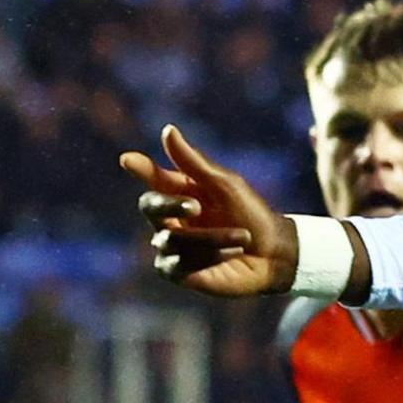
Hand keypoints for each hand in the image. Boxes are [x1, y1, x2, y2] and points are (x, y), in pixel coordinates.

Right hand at [120, 124, 297, 297]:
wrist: (274, 254)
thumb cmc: (251, 214)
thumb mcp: (225, 185)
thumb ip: (193, 163)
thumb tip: (167, 130)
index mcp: (181, 192)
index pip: (154, 178)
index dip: (140, 168)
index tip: (128, 160)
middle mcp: (171, 219)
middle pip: (150, 206)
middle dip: (172, 205)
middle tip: (198, 205)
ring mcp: (172, 247)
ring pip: (172, 239)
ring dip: (211, 237)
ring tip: (242, 237)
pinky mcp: (179, 273)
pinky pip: (179, 264)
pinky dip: (209, 256)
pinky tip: (231, 253)